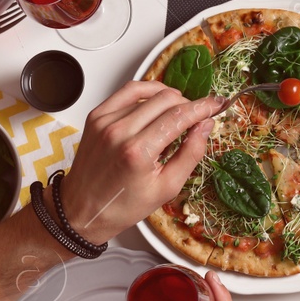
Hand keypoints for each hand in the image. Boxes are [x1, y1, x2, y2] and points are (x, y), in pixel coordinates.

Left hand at [59, 82, 222, 244]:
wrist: (82, 209)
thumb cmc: (123, 205)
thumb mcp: (167, 187)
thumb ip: (191, 153)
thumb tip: (206, 126)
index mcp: (138, 152)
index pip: (179, 116)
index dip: (203, 107)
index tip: (217, 104)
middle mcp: (119, 131)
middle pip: (166, 99)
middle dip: (189, 103)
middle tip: (198, 115)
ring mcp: (105, 121)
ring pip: (148, 91)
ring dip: (169, 98)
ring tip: (176, 112)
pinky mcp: (96, 116)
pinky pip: (128, 91)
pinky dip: (147, 93)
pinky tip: (155, 103)